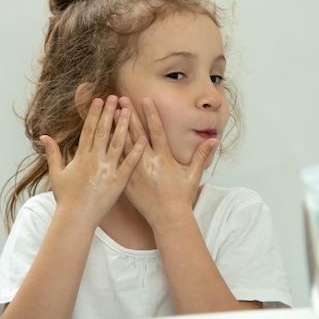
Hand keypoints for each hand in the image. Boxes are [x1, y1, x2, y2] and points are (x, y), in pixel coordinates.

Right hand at [40, 95, 145, 225]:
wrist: (76, 218)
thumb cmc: (66, 198)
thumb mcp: (56, 174)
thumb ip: (53, 153)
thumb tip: (44, 136)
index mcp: (81, 157)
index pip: (88, 130)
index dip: (94, 113)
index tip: (98, 100)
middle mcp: (94, 160)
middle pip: (103, 131)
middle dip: (109, 113)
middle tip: (115, 97)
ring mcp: (108, 170)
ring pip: (117, 143)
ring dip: (123, 125)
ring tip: (129, 110)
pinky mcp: (119, 181)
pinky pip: (129, 163)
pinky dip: (136, 150)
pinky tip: (143, 137)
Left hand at [117, 97, 218, 226]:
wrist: (167, 218)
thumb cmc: (181, 197)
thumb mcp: (193, 175)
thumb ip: (201, 155)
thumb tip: (214, 140)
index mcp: (164, 158)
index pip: (156, 131)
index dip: (151, 114)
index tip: (145, 99)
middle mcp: (148, 163)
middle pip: (136, 134)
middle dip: (129, 115)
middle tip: (121, 99)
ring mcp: (135, 172)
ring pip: (123, 145)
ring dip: (117, 128)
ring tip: (110, 113)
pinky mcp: (126, 181)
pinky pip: (117, 162)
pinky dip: (110, 149)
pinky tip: (104, 138)